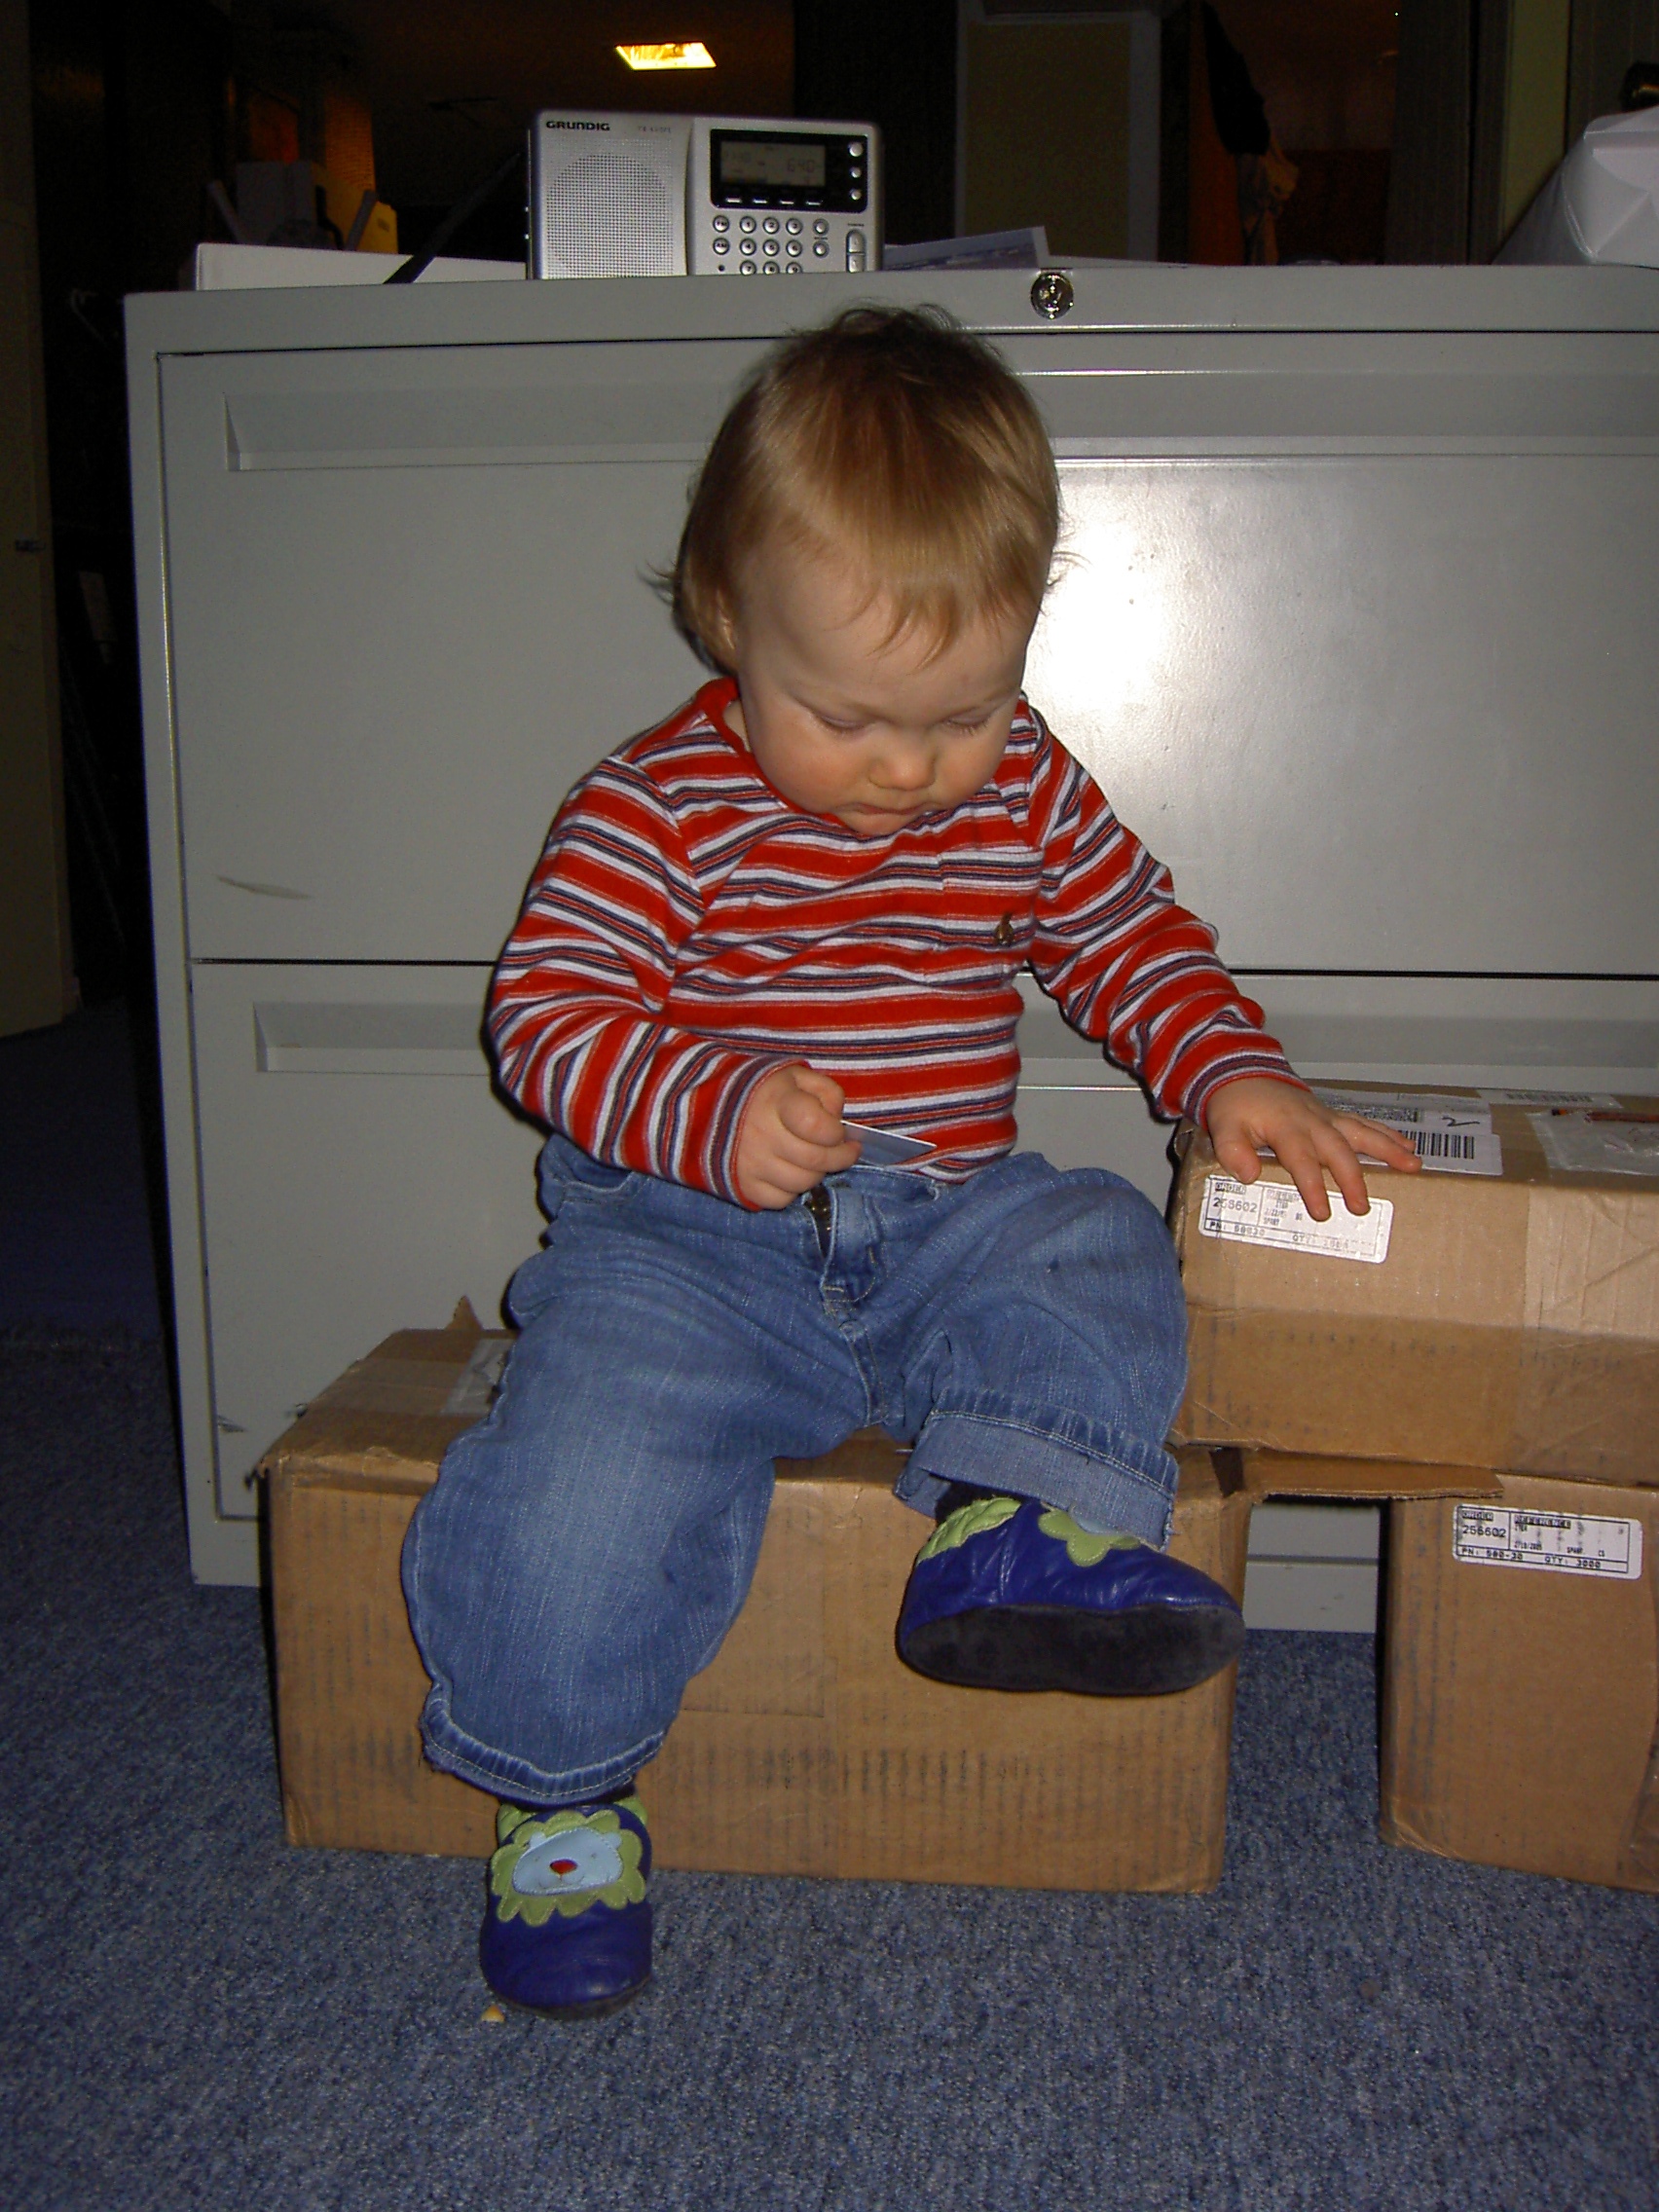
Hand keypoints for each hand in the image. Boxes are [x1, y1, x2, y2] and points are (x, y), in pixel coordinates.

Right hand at [734, 1065, 861, 1208]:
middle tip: (844, 1151)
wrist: (704, 1107)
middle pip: (815, 1160)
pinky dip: (791, 1190)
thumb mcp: (795, 1076)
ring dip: (817, 1174)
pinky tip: (790, 1172)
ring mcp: (750, 1164)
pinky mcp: (741, 1185)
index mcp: (776, 1102)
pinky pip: (780, 1200)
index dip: (836, 1133)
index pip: (817, 1126)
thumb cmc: (760, 1091)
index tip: (841, 1132)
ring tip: (815, 1160)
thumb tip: (837, 1120)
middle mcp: (762, 1135)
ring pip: (801, 1183)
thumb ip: (825, 1090)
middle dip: (839, 1158)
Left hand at [1205, 1076, 1420, 1221]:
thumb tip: (1248, 1176)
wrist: (1243, 1075)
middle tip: (1363, 1206)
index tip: (1323, 1212)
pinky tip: (1408, 1147)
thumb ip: (1232, 1151)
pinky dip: (1387, 1134)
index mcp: (1285, 1128)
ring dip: (1388, 1149)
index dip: (1313, 1186)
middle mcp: (1312, 1121)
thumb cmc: (1236, 1107)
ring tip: (1412, 1166)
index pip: (1301, 1159)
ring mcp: (1326, 1117)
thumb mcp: (1223, 1128)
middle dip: (1352, 1178)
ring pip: (1362, 1132)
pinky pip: (1364, 1124)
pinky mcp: (1334, 1116)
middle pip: (1338, 1150)